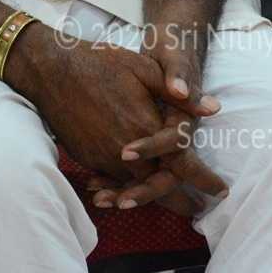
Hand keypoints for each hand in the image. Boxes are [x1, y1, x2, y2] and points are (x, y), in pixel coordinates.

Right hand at [13, 26, 227, 203]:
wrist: (51, 71)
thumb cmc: (100, 64)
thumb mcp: (143, 69)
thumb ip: (178, 93)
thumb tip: (214, 109)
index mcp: (146, 127)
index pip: (184, 165)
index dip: (204, 180)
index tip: (220, 190)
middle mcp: (127, 151)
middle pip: (161, 187)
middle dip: (181, 202)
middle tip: (196, 208)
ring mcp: (104, 158)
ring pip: (136, 188)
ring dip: (153, 197)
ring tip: (171, 203)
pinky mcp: (88, 159)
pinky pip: (113, 182)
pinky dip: (125, 189)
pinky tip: (131, 191)